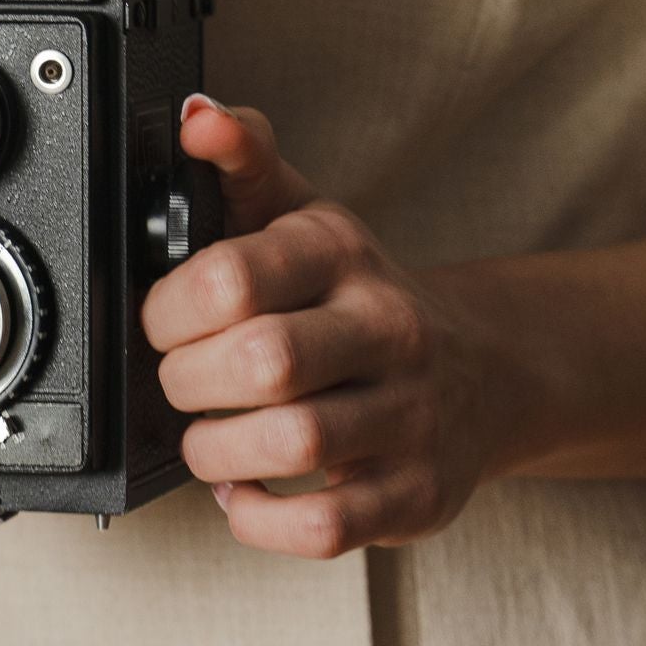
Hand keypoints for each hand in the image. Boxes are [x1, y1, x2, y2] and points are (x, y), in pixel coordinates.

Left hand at [144, 94, 513, 557]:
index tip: (163, 321)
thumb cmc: (361, 295)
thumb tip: (197, 117)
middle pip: (263, 363)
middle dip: (187, 381)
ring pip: (292, 445)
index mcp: (343, 254)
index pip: (235, 276)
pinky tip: (245, 487)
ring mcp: (411, 416)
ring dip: (215, 450)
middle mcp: (387, 328)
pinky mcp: (418, 494)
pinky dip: (259, 517)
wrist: (482, 371)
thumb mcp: (303, 213)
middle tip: (179, 381)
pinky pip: (323, 528)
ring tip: (208, 435)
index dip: (168, 310)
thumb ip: (242, 158)